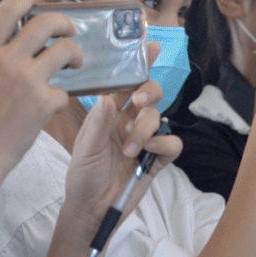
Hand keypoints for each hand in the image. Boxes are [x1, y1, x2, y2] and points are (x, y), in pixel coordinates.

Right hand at [0, 0, 83, 176]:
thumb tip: (23, 33)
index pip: (7, 9)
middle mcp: (4, 60)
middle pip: (46, 23)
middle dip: (66, 24)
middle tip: (71, 33)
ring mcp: (25, 80)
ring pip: (66, 50)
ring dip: (76, 56)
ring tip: (75, 65)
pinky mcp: (42, 102)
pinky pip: (65, 90)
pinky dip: (62, 98)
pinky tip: (53, 106)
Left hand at [62, 44, 181, 236]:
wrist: (91, 210)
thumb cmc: (82, 176)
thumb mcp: (85, 147)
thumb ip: (98, 123)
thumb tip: (109, 97)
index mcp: (109, 113)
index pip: (125, 82)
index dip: (139, 63)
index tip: (149, 46)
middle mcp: (129, 121)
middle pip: (150, 93)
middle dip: (148, 91)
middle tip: (137, 102)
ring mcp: (145, 140)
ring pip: (159, 117)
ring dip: (145, 129)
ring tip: (129, 149)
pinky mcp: (157, 160)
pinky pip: (173, 144)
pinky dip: (164, 145)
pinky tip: (149, 154)